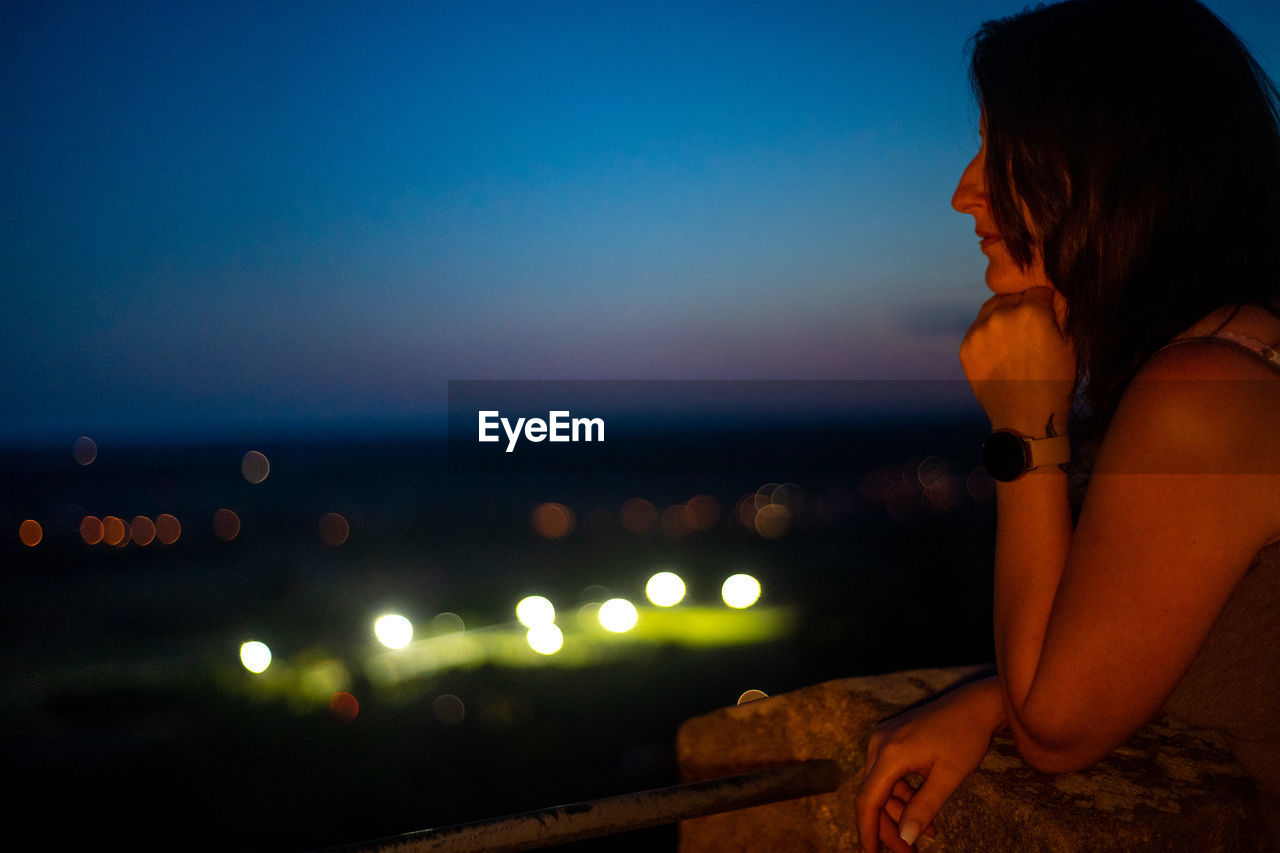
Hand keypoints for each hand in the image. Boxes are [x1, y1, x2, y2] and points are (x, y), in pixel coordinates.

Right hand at [855, 678, 1003, 852]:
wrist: (976, 704)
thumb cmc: (966, 737)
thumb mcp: (948, 777)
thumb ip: (924, 808)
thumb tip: (906, 837)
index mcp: (889, 753)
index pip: (868, 800)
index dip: (867, 832)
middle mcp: (879, 744)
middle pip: (873, 796)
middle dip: (889, 827)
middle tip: (909, 852)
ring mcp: (884, 739)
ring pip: (881, 787)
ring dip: (899, 813)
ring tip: (927, 834)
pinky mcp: (892, 738)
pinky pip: (889, 774)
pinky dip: (903, 795)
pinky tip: (923, 812)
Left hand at [959, 286, 1075, 433]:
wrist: (1025, 418)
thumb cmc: (1055, 383)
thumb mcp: (1071, 343)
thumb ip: (1062, 310)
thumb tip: (1054, 291)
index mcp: (1031, 312)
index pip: (1038, 290)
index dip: (1046, 303)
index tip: (1049, 318)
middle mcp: (1001, 316)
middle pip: (1012, 296)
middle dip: (1023, 307)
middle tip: (1031, 331)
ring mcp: (979, 331)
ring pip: (992, 308)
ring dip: (1003, 315)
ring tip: (1014, 340)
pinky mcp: (965, 346)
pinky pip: (978, 327)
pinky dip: (988, 332)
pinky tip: (1001, 350)